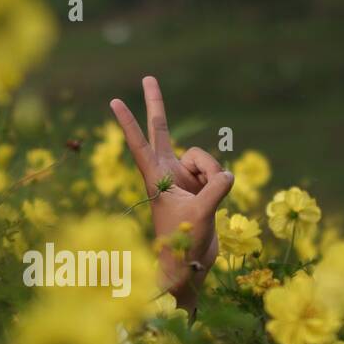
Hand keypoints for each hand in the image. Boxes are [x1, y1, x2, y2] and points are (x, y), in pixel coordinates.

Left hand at [110, 76, 232, 315]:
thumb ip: (215, 190)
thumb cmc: (184, 243)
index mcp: (156, 178)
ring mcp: (185, 177)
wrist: (190, 266)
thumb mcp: (200, 215)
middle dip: (156, 105)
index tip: (114, 101)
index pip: (139, 144)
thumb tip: (229, 175)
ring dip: (213, 175)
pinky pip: (218, 172)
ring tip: (205, 201)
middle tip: (147, 77)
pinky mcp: (202, 186)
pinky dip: (221, 184)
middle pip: (161, 130)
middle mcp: (168, 172)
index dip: (129, 122)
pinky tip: (216, 200)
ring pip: (206, 158)